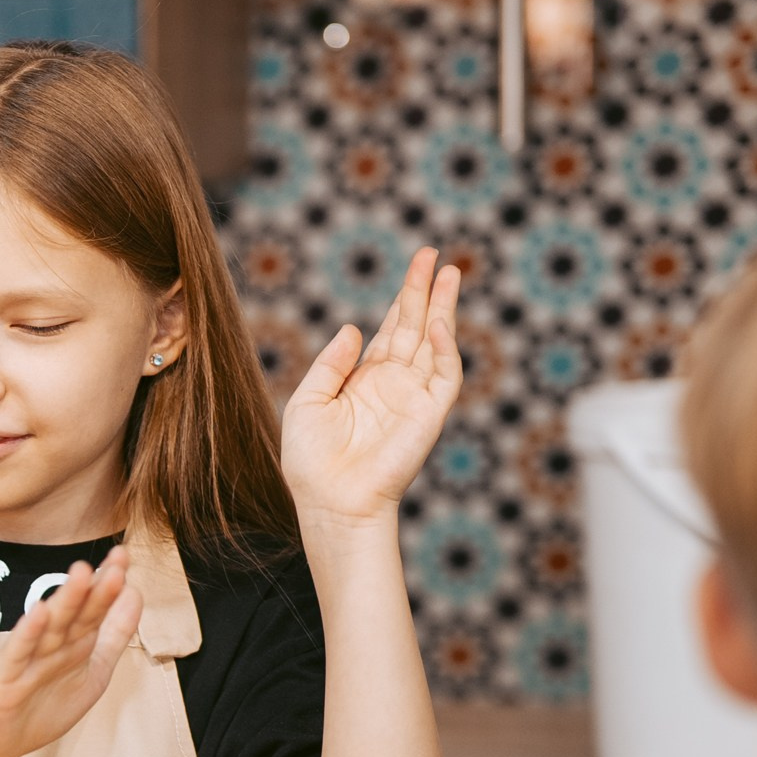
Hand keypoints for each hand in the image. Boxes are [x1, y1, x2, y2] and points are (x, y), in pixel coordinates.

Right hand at [0, 550, 143, 756]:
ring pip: (50, 631)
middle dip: (95, 589)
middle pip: (77, 617)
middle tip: (116, 561)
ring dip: (65, 603)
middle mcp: (51, 649)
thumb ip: (113, 636)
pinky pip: (17, 655)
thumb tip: (135, 593)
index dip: (110, 587)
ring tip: (82, 574)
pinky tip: (39, 613)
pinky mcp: (4, 681)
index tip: (124, 556)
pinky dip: (28, 635)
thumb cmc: (38, 707)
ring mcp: (27, 662)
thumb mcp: (92, 673)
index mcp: (74, 647)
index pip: (96, 612)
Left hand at [282, 248, 463, 528]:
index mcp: (365, 380)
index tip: (415, 267)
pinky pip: (445, 376)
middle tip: (433, 253)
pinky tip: (440, 322)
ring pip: (436, 343)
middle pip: (416, 327)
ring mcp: (414, 397)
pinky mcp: (429, 415)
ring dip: (443, 308)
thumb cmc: (312, 462)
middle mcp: (393, 384)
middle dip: (424, 291)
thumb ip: (330, 363)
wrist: (330, 502)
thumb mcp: (308, 401)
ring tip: (449, 272)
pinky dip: (446, 348)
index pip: (391, 330)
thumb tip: (353, 327)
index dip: (402, 299)